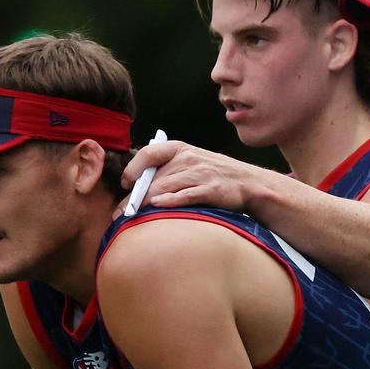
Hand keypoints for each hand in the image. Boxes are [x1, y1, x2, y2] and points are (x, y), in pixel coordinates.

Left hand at [115, 140, 255, 217]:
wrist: (250, 183)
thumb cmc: (216, 176)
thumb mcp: (193, 162)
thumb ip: (170, 168)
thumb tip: (139, 185)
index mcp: (181, 149)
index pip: (149, 153)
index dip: (133, 168)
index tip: (125, 184)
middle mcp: (189, 158)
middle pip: (152, 178)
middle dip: (133, 198)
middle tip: (119, 213)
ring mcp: (200, 174)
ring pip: (164, 188)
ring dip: (144, 205)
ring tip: (130, 219)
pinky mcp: (211, 190)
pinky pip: (185, 196)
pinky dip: (169, 202)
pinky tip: (157, 209)